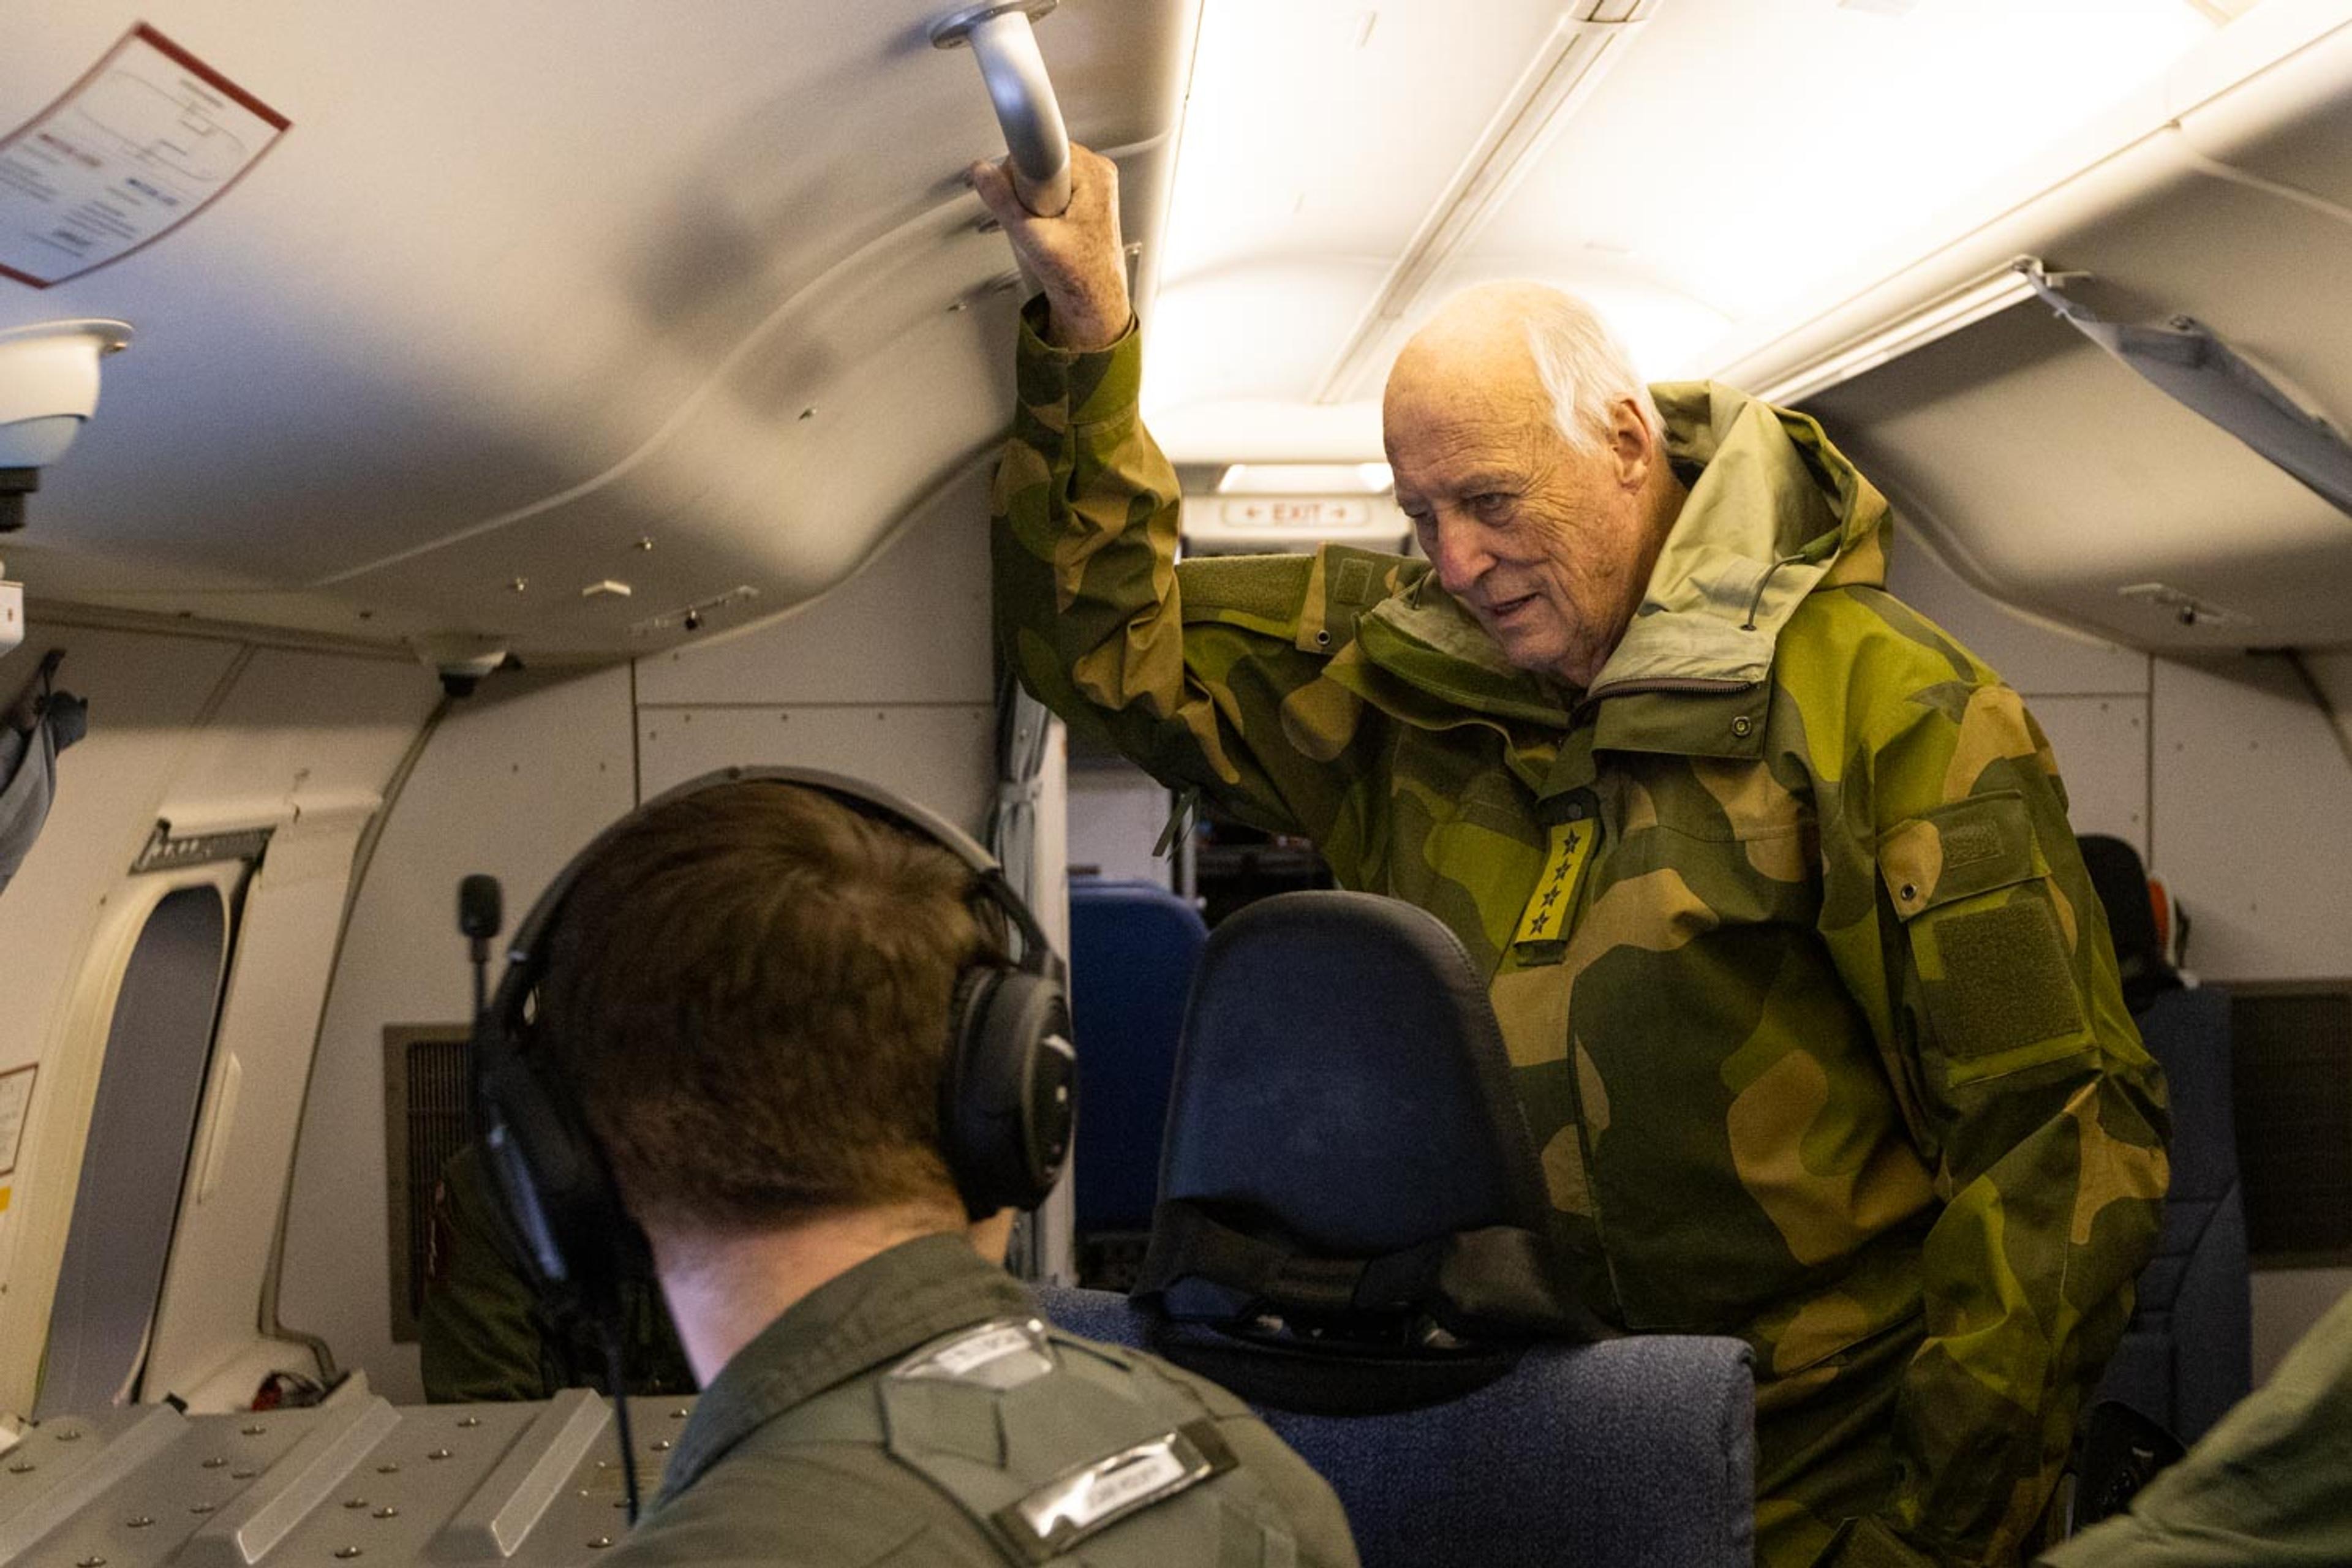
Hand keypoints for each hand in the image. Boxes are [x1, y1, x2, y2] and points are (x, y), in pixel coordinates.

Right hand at [970, 143, 1130, 351]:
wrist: (1093, 298)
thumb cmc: (1081, 276)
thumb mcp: (1034, 240)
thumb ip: (1004, 203)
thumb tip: (982, 173)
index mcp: (1094, 175)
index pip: (1042, 148)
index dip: (1020, 173)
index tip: (1018, 189)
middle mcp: (1096, 172)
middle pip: (1038, 156)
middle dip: (1023, 187)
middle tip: (1036, 221)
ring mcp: (1091, 180)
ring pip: (1040, 169)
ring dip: (1029, 196)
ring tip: (1043, 225)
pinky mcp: (1082, 190)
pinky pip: (1046, 180)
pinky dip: (1037, 200)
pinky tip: (1045, 222)